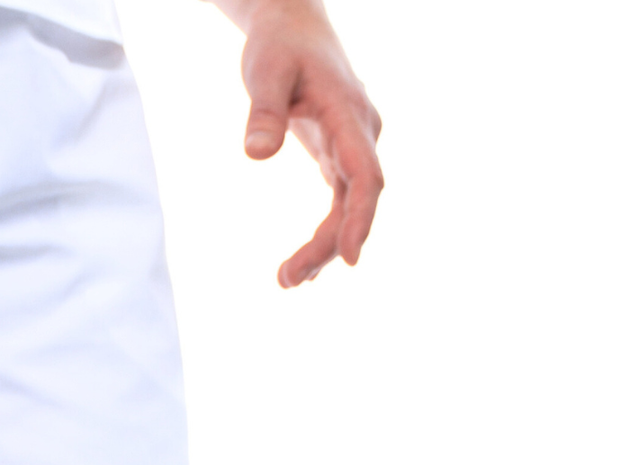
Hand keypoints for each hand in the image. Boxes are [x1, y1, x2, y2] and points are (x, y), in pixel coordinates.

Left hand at [213, 0, 383, 286]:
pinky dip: (326, 231)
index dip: (359, 218)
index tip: (349, 257)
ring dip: (323, 245)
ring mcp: (351, 143)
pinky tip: (307, 267)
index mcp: (348, 114)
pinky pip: (340, 199)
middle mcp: (359, 132)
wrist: (293, 24)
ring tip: (287, 281)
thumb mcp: (266, 72)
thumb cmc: (279, 45)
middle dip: (329, 244)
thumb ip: (264, 112)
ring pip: (347, 203)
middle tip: (287, 281)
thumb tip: (257, 154)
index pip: (364, 174)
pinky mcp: (337, 152)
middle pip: (356, 199)